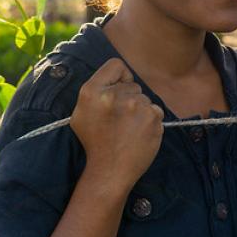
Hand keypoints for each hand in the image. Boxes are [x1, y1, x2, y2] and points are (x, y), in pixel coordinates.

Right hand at [70, 58, 164, 193]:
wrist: (110, 171)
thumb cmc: (95, 141)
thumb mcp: (81, 111)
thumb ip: (95, 88)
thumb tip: (115, 77)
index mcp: (92, 91)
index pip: (116, 65)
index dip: (118, 77)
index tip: (117, 91)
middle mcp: (115, 96)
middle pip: (132, 84)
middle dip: (128, 98)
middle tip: (118, 119)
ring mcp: (136, 107)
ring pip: (144, 99)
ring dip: (139, 111)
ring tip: (128, 129)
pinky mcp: (153, 118)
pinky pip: (155, 111)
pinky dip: (150, 121)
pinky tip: (138, 134)